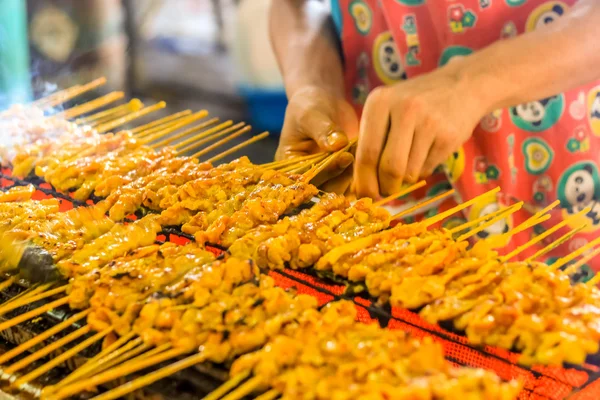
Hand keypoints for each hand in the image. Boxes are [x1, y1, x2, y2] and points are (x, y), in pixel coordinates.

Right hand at [276, 86, 358, 192]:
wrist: (323, 101)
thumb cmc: (309, 106)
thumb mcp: (311, 114)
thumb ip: (323, 130)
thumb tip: (338, 144)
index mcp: (290, 165)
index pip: (306, 178)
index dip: (325, 173)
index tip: (344, 157)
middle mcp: (306, 176)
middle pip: (323, 189)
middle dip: (341, 175)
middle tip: (354, 154)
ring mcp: (325, 177)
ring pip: (340, 189)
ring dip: (353, 175)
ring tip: (357, 150)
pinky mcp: (341, 175)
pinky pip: (352, 184)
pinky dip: (362, 173)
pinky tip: (365, 155)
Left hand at [354, 61, 487, 197]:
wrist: (461, 85)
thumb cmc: (414, 105)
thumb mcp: (387, 109)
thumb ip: (371, 141)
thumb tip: (359, 187)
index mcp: (379, 102)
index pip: (366, 153)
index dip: (364, 181)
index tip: (363, 196)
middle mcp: (403, 109)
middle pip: (389, 168)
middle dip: (385, 188)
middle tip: (385, 192)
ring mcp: (429, 122)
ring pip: (409, 173)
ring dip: (405, 179)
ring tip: (409, 163)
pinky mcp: (448, 136)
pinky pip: (427, 169)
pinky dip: (421, 171)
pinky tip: (426, 153)